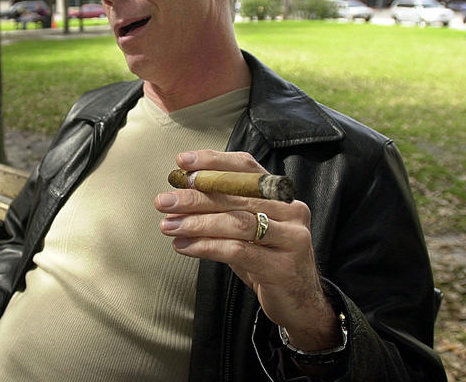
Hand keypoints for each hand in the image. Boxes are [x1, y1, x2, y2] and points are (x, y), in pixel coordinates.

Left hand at [155, 150, 339, 350]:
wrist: (300, 302)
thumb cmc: (266, 259)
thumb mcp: (246, 229)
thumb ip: (222, 209)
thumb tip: (180, 193)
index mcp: (280, 195)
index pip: (246, 168)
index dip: (213, 162)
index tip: (182, 162)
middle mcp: (291, 211)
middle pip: (236, 196)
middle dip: (194, 197)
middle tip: (164, 201)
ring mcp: (291, 238)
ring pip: (237, 222)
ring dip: (197, 223)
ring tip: (168, 226)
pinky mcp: (282, 266)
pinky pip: (237, 251)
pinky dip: (206, 246)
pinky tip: (184, 246)